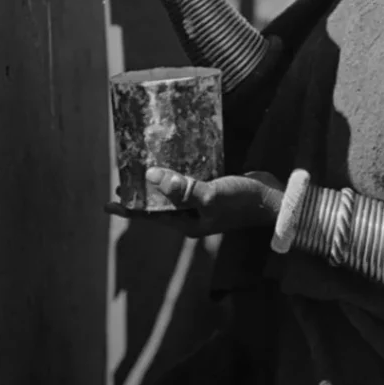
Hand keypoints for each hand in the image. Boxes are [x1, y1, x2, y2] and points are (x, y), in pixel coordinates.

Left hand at [105, 168, 283, 236]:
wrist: (274, 200)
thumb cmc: (242, 201)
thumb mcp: (210, 196)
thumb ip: (182, 188)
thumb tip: (151, 176)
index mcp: (188, 223)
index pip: (151, 216)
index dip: (130, 209)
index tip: (109, 204)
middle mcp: (192, 216)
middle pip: (159, 205)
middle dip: (142, 194)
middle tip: (123, 180)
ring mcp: (203, 204)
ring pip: (174, 193)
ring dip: (159, 183)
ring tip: (142, 168)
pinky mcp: (214, 190)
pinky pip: (189, 183)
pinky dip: (178, 173)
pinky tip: (174, 161)